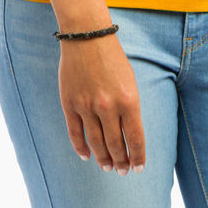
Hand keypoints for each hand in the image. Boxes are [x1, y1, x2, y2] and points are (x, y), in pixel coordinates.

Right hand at [59, 33, 145, 172]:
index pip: (136, 138)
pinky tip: (87, 156)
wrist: (87, 36)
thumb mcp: (130, 82)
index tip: (138, 168)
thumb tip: (128, 134)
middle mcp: (108, 107)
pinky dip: (81, 148)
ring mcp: (87, 106)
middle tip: (122, 171)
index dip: (137, 157)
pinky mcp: (69, 104)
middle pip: (115, 144)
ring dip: (103, 158)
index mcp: (129, 100)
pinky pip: (75, 133)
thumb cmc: (112, 58)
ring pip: (96, 143)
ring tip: (108, 167)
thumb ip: (129, 108)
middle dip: (121, 161)